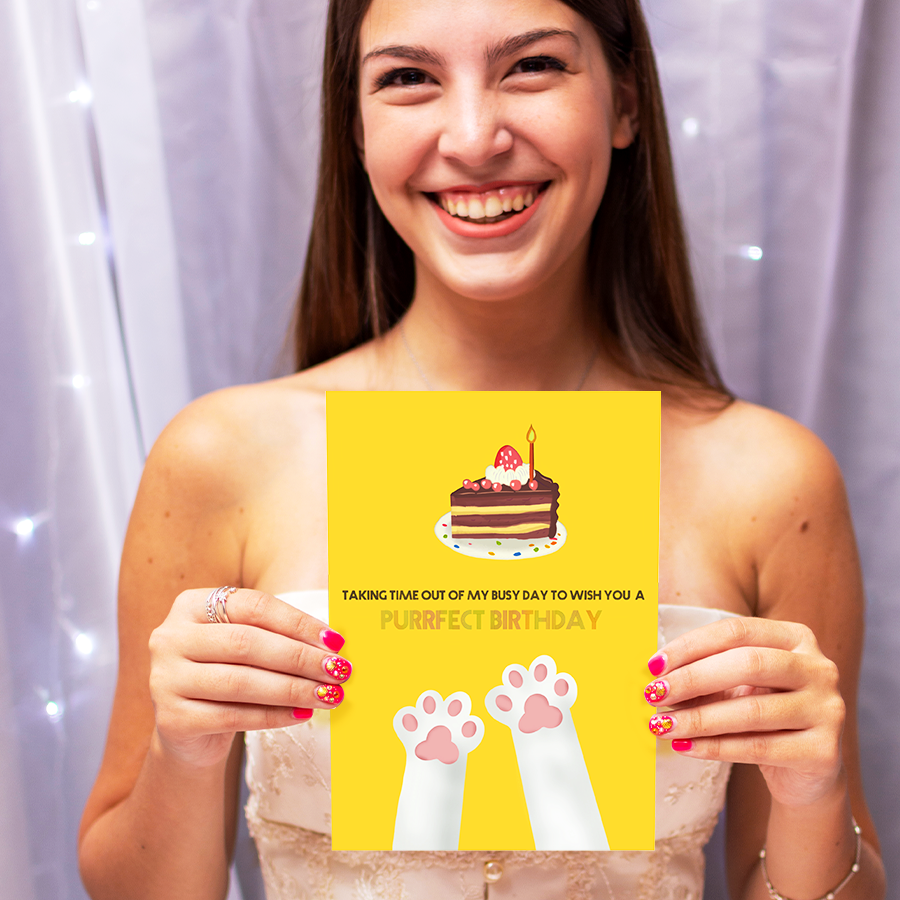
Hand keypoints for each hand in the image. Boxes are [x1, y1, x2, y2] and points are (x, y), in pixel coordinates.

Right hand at [148, 588, 350, 768]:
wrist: (190, 732)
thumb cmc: (228, 675)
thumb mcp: (244, 645)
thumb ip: (278, 635)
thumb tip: (333, 642)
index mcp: (191, 605)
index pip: (253, 606)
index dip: (297, 622)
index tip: (335, 640)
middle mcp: (170, 637)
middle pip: (247, 642)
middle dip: (300, 657)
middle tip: (338, 670)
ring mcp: (164, 678)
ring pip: (241, 680)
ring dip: (293, 688)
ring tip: (329, 695)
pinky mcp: (171, 719)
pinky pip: (233, 715)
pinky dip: (274, 715)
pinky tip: (303, 714)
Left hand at [644, 617, 845, 807]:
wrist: (806, 774)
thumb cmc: (763, 716)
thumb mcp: (736, 687)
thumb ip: (704, 674)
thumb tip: (655, 676)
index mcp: (796, 637)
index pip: (737, 631)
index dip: (691, 645)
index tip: (654, 665)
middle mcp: (819, 668)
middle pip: (748, 664)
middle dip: (693, 679)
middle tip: (654, 694)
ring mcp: (828, 710)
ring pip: (752, 710)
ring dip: (698, 718)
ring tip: (661, 725)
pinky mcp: (824, 752)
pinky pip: (759, 747)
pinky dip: (715, 747)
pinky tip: (686, 747)